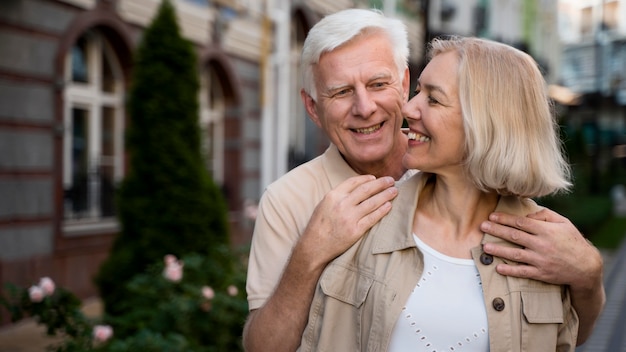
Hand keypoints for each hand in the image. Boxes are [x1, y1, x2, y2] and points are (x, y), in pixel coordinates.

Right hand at [298, 175, 397, 269]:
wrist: (314, 247)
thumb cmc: (318, 226)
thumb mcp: (324, 205)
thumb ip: (338, 196)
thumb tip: (355, 189)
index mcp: (333, 196)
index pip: (354, 182)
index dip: (367, 179)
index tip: (375, 178)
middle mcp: (342, 204)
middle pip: (366, 189)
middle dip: (381, 184)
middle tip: (391, 180)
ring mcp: (349, 218)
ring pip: (372, 202)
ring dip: (386, 195)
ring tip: (394, 191)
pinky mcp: (355, 230)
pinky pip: (372, 218)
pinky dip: (382, 210)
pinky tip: (389, 206)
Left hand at [480, 208, 602, 290]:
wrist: (586, 266)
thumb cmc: (573, 241)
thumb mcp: (564, 223)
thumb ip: (546, 215)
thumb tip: (528, 214)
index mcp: (546, 230)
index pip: (520, 223)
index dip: (505, 219)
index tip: (492, 216)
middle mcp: (542, 244)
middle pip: (514, 236)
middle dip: (496, 230)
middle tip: (482, 226)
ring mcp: (541, 260)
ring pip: (515, 254)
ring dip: (498, 250)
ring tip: (484, 247)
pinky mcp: (541, 273)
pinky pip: (523, 272)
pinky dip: (510, 270)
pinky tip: (498, 268)